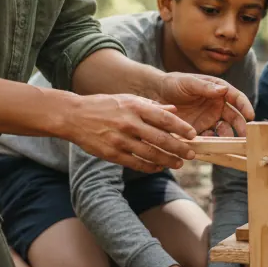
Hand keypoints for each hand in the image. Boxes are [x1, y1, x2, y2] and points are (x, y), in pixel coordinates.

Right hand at [55, 93, 195, 171]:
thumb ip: (151, 106)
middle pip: (161, 139)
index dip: (181, 127)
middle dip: (179, 148)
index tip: (193, 135)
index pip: (164, 118)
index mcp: (135, 107)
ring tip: (179, 163)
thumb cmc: (103, 105)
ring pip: (150, 154)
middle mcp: (129, 123)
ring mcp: (120, 140)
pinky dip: (149, 167)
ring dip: (167, 161)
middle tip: (191, 154)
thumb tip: (173, 110)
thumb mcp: (127, 99)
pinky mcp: (111, 154)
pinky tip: (158, 167)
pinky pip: (136, 163)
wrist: (74, 116)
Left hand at [154, 73, 252, 136]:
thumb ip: (205, 87)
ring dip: (228, 137)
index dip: (245, 106)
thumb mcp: (188, 82)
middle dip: (241, 126)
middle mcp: (217, 106)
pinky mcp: (200, 130)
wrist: (156, 95)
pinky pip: (209, 138)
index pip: (236, 97)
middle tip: (245, 135)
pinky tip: (210, 146)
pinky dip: (212, 143)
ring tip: (227, 143)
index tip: (250, 115)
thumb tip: (224, 90)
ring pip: (224, 129)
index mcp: (218, 90)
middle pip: (234, 117)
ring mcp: (210, 119)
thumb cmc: (174, 83)